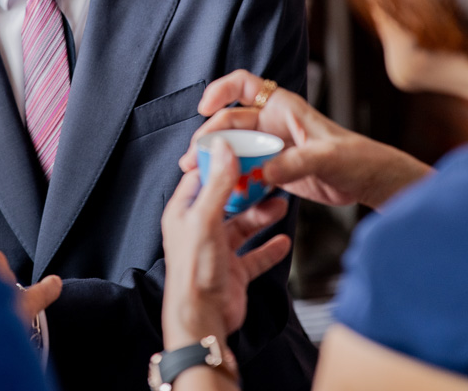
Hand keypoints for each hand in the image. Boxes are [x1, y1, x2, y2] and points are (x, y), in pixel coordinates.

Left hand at [161, 138, 291, 348]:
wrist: (203, 319)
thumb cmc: (194, 271)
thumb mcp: (206, 219)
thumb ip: (218, 185)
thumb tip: (224, 149)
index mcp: (184, 213)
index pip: (202, 179)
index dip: (221, 165)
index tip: (242, 152)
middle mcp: (199, 230)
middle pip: (227, 202)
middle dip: (249, 191)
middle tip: (269, 178)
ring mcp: (217, 251)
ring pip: (243, 227)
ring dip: (262, 217)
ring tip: (281, 206)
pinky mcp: (233, 271)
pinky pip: (255, 255)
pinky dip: (269, 248)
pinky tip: (284, 241)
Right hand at [180, 70, 431, 209]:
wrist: (369, 180)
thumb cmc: (356, 157)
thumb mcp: (326, 157)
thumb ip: (295, 163)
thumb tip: (263, 173)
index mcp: (283, 107)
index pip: (243, 85)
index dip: (220, 91)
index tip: (204, 108)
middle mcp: (272, 123)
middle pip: (230, 122)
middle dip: (208, 137)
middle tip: (194, 158)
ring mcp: (271, 146)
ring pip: (234, 148)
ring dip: (216, 160)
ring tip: (199, 176)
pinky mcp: (274, 168)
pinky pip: (245, 169)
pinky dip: (232, 178)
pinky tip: (222, 191)